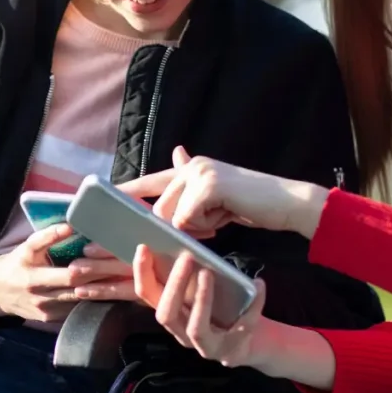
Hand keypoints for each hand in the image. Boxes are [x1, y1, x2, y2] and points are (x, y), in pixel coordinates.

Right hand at [0, 224, 134, 322]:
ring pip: (79, 301)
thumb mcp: (28, 247)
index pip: (68, 274)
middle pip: (78, 288)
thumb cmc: (18, 263)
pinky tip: (110, 292)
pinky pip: (75, 310)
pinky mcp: (50, 320)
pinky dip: (92, 300)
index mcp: (34, 277)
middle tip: (126, 267)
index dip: (92, 267)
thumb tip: (71, 224)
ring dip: (101, 291)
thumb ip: (48, 236)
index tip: (112, 256)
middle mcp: (41, 296)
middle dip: (102, 278)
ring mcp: (46, 311)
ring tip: (124, 278)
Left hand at [120, 146, 327, 238]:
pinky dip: (207, 227)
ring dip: (196, 227)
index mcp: (191, 167)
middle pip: (161, 207)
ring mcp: (199, 172)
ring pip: (173, 215)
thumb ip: (193, 194)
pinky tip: (227, 216)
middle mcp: (192, 165)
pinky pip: (189, 220)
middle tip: (209, 226)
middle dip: (180, 225)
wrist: (287, 202)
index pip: (152, 179)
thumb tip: (175, 185)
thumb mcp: (218, 200)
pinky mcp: (207, 186)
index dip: (128, 190)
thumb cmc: (253, 205)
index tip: (105, 196)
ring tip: (222, 217)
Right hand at [131, 244, 268, 368]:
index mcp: (173, 315)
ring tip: (209, 273)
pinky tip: (259, 284)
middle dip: (174, 285)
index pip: (148, 296)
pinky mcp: (230, 352)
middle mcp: (182, 334)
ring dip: (202, 299)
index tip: (144, 247)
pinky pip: (242, 327)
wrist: (254, 340)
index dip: (142, 274)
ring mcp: (206, 347)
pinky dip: (253, 304)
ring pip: (196, 328)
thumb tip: (189, 244)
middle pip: (166, 315)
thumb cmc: (225, 309)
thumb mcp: (206, 291)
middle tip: (186, 258)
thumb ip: (195, 275)